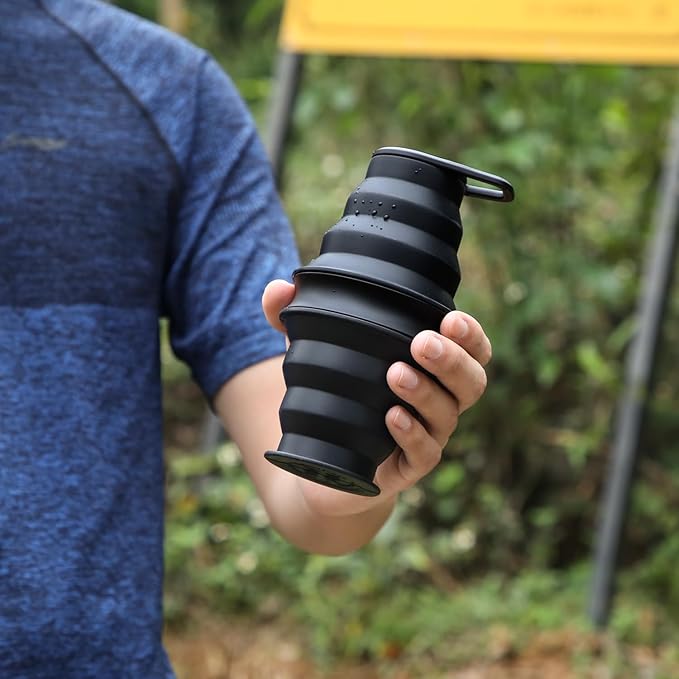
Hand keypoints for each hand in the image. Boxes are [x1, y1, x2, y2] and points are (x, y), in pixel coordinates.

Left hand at [262, 279, 490, 513]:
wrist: (324, 468)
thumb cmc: (335, 400)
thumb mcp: (314, 355)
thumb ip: (294, 320)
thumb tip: (276, 289)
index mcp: (431, 370)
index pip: (472, 351)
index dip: (471, 336)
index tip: (451, 318)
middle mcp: (438, 403)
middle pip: (472, 382)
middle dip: (452, 360)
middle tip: (422, 342)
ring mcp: (426, 437)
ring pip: (448, 415)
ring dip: (426, 392)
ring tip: (396, 373)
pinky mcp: (407, 469)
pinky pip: (423, 453)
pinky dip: (411, 434)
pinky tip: (391, 417)